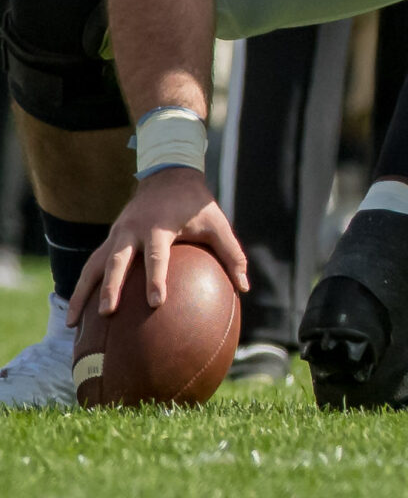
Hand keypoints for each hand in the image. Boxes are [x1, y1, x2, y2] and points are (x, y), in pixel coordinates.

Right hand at [68, 168, 248, 323]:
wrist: (168, 174)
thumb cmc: (196, 204)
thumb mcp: (217, 223)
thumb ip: (232, 254)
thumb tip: (244, 288)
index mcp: (160, 226)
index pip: (157, 255)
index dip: (157, 278)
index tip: (156, 302)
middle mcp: (133, 230)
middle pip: (118, 261)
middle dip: (112, 287)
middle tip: (108, 313)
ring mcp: (117, 234)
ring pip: (94, 265)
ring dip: (82, 292)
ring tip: (72, 323)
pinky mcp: (109, 239)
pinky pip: (92, 264)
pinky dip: (82, 285)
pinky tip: (76, 311)